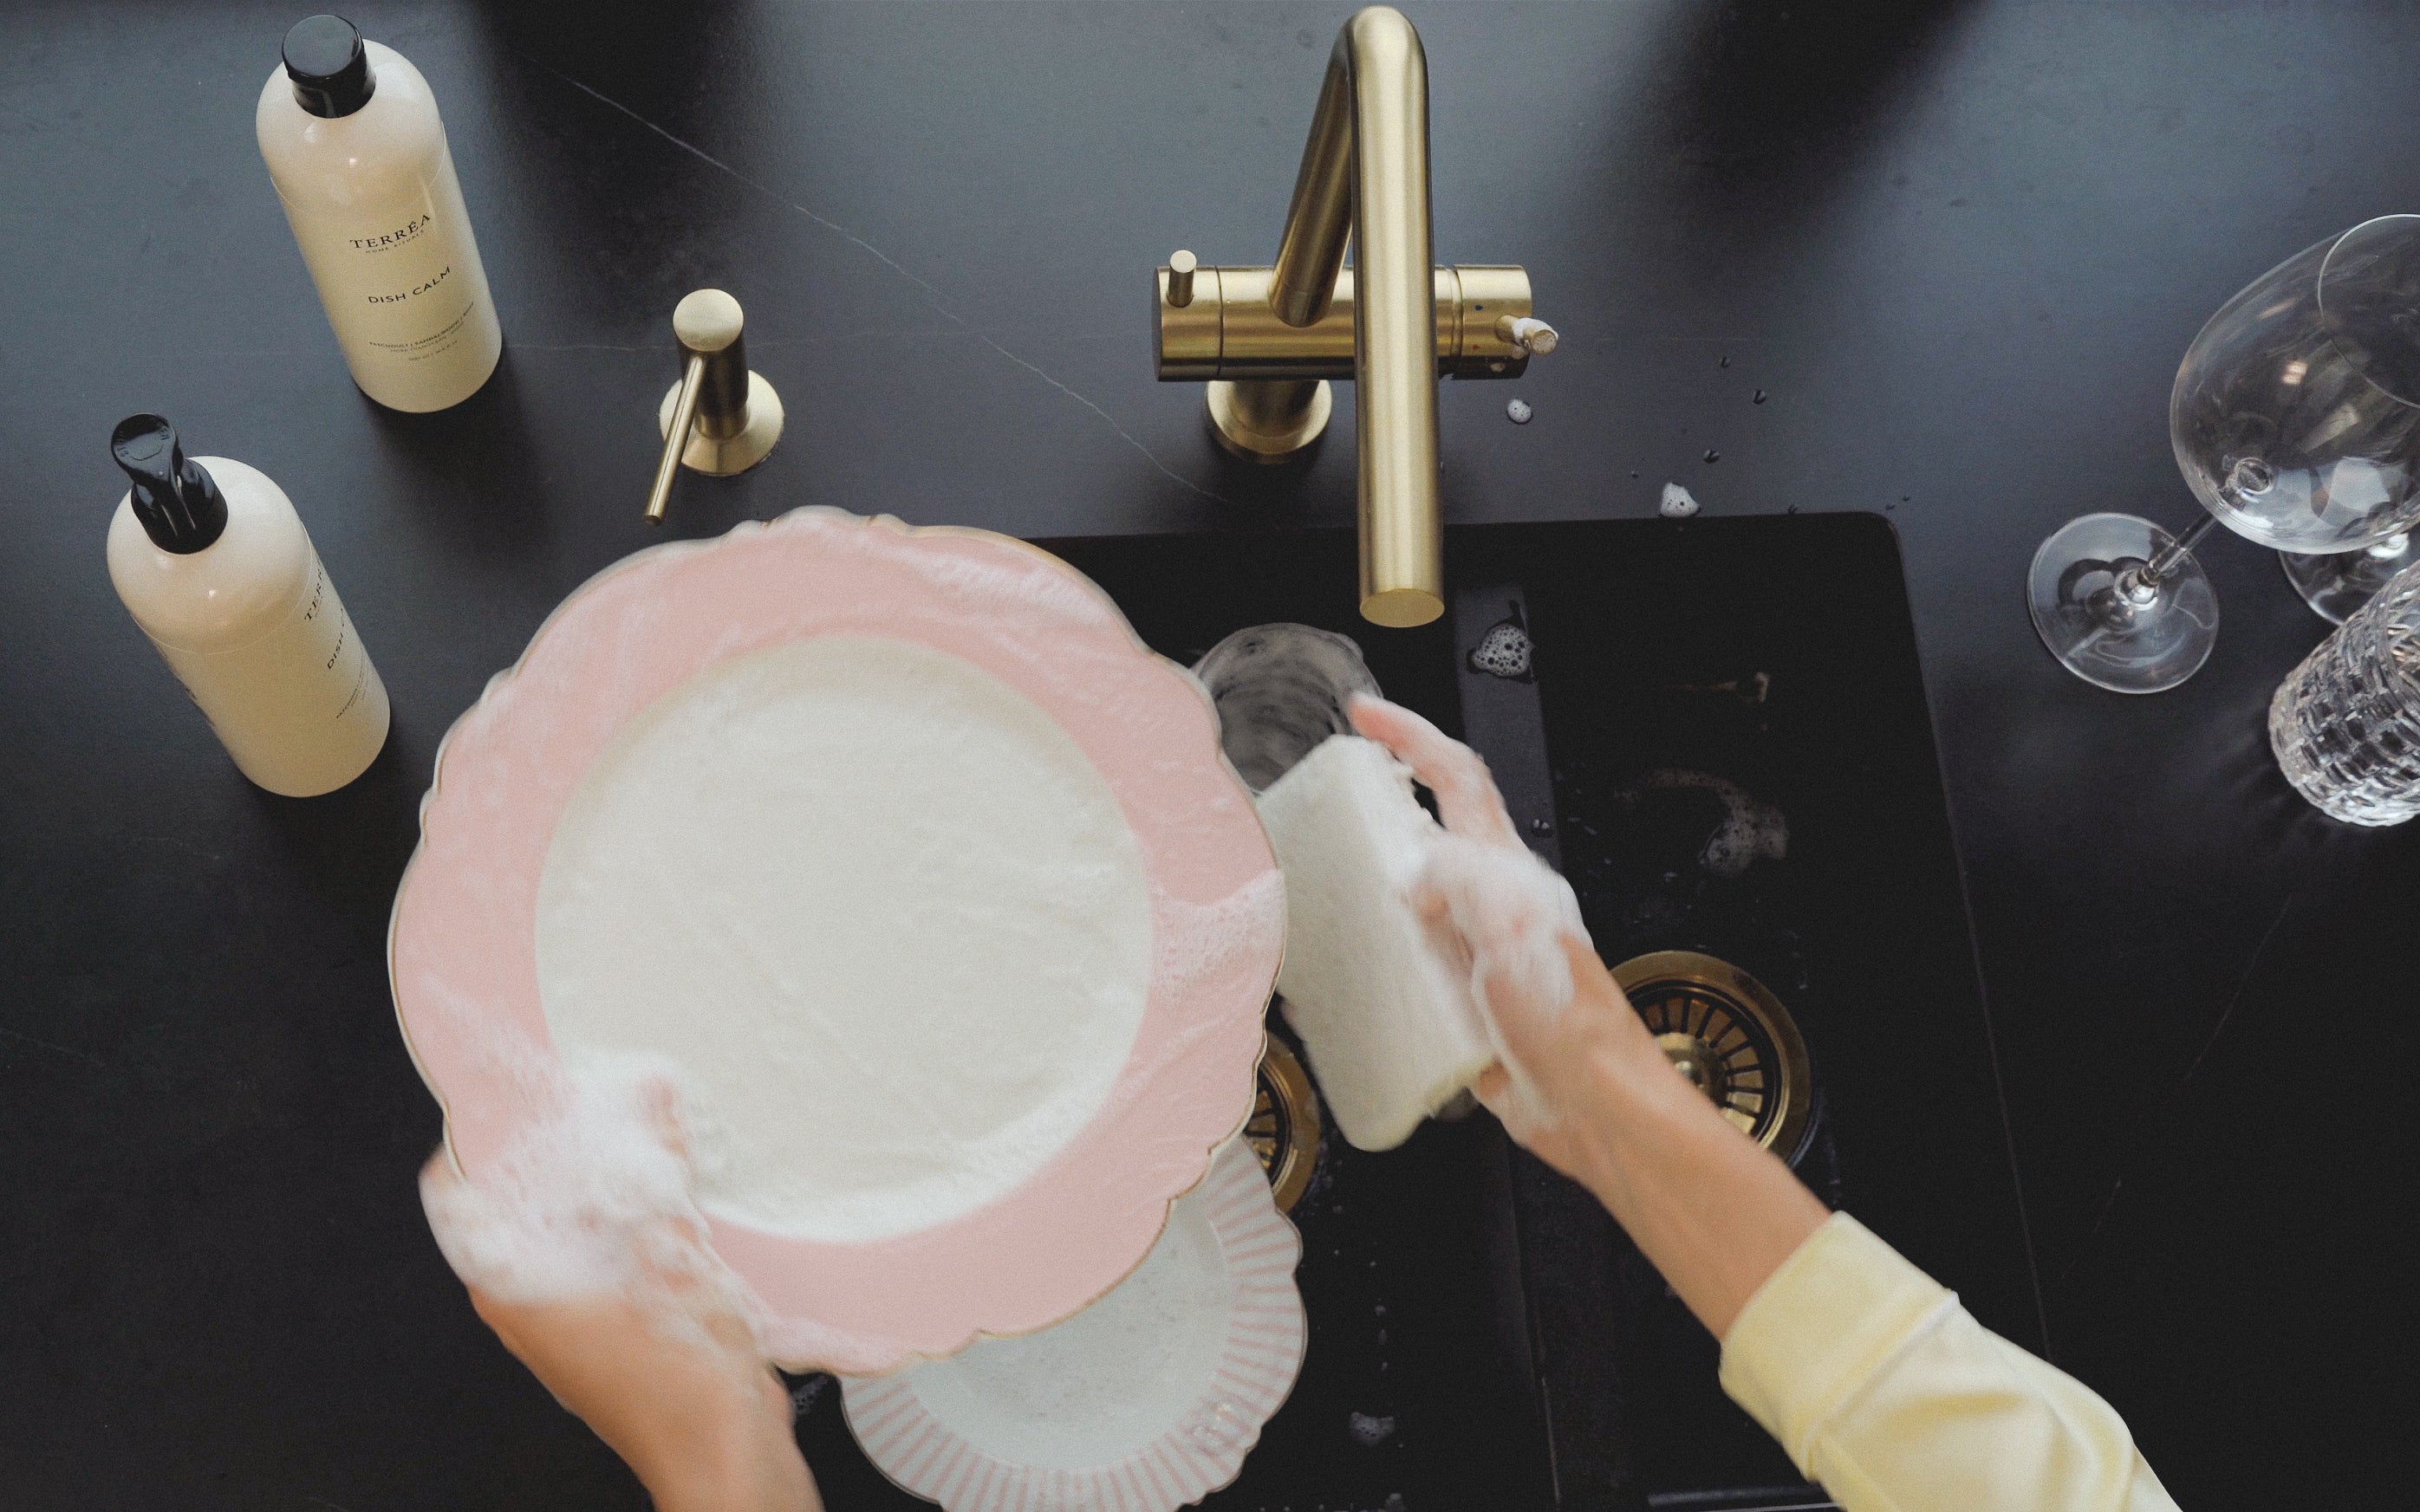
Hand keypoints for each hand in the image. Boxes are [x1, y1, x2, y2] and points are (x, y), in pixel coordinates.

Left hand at [420, 1070, 821, 1511]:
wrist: (727, 1458)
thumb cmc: (681, 1381)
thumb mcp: (669, 1248)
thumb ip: (655, 1164)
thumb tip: (649, 1093)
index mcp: (508, 1289)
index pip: (458, 1192)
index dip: (482, 1132)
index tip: (517, 1087)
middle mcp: (526, 1308)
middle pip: (514, 1207)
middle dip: (552, 1149)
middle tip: (591, 1097)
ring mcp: (570, 1325)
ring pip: (564, 1232)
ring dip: (597, 1185)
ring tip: (637, 1137)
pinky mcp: (615, 1333)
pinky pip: (605, 1257)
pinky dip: (629, 1222)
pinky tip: (674, 1199)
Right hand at [1345, 695, 1656, 1175]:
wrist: (1595, 1107)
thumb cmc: (1574, 1026)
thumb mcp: (1513, 926)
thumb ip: (1460, 879)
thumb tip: (1413, 874)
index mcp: (1509, 872)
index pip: (1457, 779)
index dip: (1411, 737)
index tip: (1365, 714)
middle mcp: (1492, 906)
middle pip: (1431, 833)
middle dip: (1383, 807)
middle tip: (1335, 802)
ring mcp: (1476, 955)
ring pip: (1413, 904)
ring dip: (1372, 893)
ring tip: (1329, 890)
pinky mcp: (1463, 1006)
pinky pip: (1408, 973)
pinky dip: (1377, 970)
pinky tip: (1356, 982)